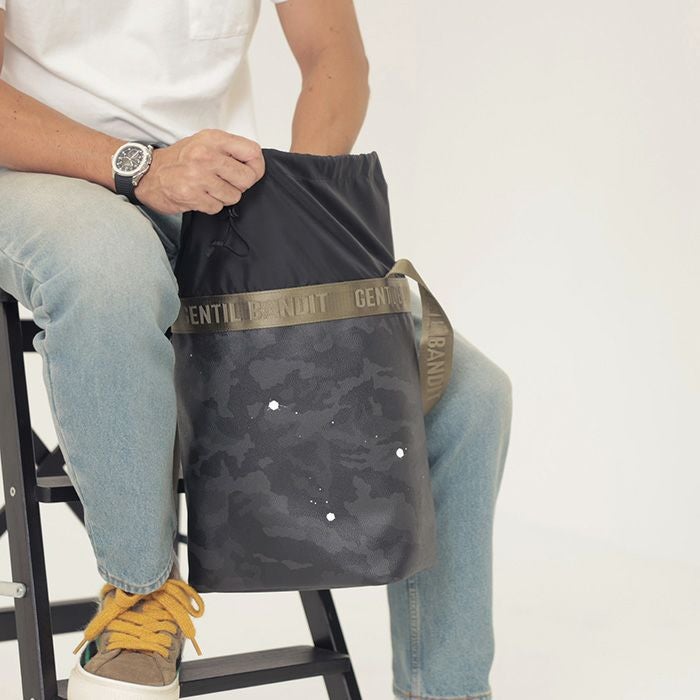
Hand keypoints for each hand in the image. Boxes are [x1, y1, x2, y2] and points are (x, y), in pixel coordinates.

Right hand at [133, 129, 265, 214]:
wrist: (147, 173)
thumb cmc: (179, 159)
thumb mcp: (205, 143)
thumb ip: (230, 150)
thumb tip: (255, 163)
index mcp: (213, 139)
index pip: (253, 152)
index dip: (256, 166)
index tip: (251, 171)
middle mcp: (206, 155)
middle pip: (247, 178)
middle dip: (240, 185)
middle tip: (226, 182)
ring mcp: (198, 176)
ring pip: (234, 196)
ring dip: (224, 196)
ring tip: (209, 188)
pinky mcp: (192, 195)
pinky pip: (217, 207)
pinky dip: (211, 205)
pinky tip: (200, 195)